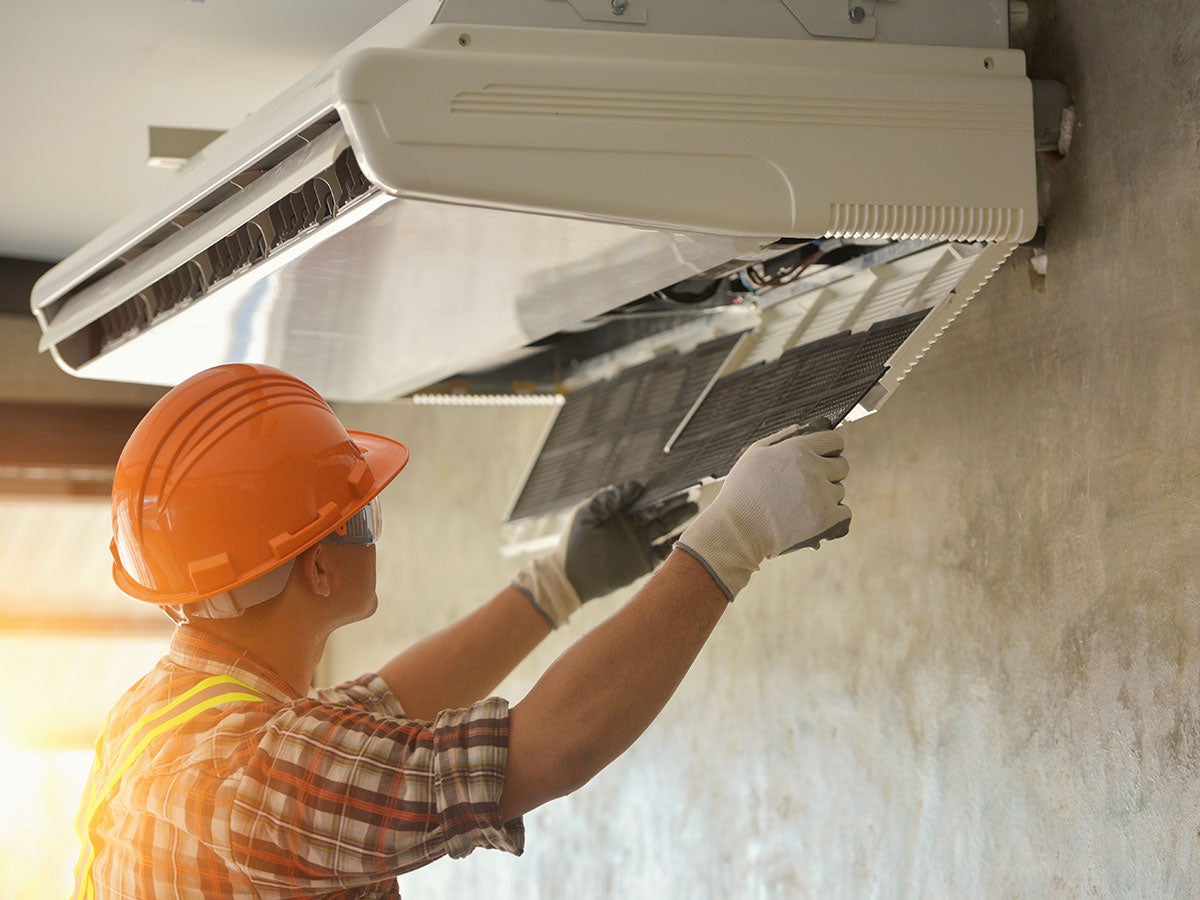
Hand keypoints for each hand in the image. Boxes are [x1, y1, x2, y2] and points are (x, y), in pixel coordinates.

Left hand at [512, 482, 697, 627]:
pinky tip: (686, 536)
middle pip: (657, 511)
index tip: (672, 480)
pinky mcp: (643, 563)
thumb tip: (636, 485)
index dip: (656, 490)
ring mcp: (639, 545)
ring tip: (694, 507)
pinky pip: (663, 551)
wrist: (569, 579)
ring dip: (678, 518)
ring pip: (664, 527)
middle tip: (690, 491)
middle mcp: (632, 527)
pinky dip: (675, 544)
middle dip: (674, 501)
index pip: (642, 498)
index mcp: (619, 513)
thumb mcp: (587, 514)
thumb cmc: (573, 544)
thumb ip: (609, 498)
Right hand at [675, 420, 850, 600]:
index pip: (834, 441)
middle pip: (842, 466)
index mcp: (797, 449)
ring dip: (827, 497)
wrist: (737, 531)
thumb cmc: (741, 492)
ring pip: (840, 491)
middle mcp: (812, 469)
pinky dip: (834, 517)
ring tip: (801, 506)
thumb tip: (803, 427)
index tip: (824, 458)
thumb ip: (781, 437)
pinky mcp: (825, 519)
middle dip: (829, 473)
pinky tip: (815, 517)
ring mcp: (821, 494)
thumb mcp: (754, 454)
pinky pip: (845, 513)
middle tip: (810, 485)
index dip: (830, 449)